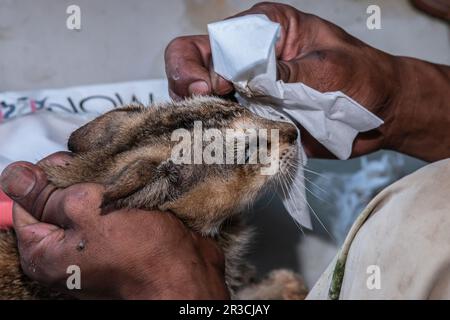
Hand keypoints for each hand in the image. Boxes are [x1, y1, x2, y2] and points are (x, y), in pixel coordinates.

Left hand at [0, 153, 228, 299]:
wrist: (186, 272)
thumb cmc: (141, 251)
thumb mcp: (86, 213)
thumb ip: (48, 195)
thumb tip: (15, 176)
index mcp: (45, 251)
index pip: (26, 200)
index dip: (47, 177)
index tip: (74, 169)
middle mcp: (65, 249)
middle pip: (57, 197)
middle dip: (78, 180)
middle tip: (103, 180)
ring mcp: (93, 242)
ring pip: (86, 197)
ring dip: (102, 184)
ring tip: (121, 181)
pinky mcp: (117, 234)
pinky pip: (108, 204)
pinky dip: (117, 191)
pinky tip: (131, 187)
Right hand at [165, 2, 430, 158]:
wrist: (381, 113)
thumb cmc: (363, 77)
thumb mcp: (326, 68)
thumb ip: (285, 74)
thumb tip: (244, 82)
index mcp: (264, 30)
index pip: (213, 40)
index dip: (202, 65)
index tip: (216, 89)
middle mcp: (249, 57)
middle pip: (195, 66)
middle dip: (190, 88)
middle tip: (206, 107)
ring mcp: (249, 89)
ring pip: (203, 99)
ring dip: (202, 113)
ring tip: (215, 126)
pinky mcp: (256, 116)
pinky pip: (226, 125)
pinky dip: (220, 134)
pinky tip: (224, 140)